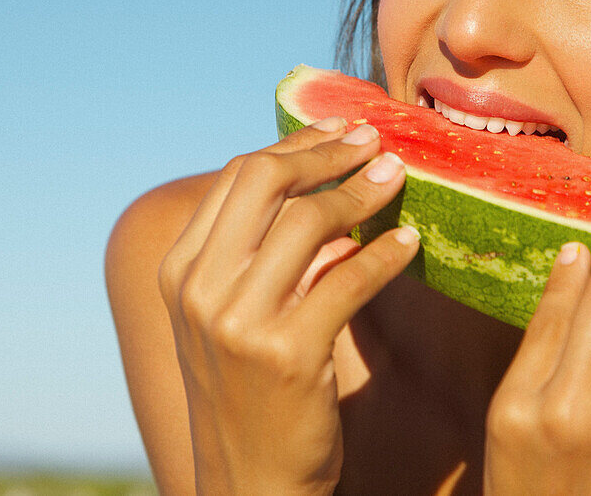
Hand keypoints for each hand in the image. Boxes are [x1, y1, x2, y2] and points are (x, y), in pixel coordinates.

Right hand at [157, 117, 420, 494]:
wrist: (249, 486)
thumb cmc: (250, 395)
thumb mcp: (229, 319)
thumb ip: (258, 257)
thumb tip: (323, 191)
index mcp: (180, 272)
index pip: (237, 178)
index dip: (293, 145)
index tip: (338, 130)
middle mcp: (199, 290)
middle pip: (264, 181)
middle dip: (324, 152)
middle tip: (372, 141)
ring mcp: (238, 323)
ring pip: (308, 222)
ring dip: (362, 192)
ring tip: (397, 179)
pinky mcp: (287, 356)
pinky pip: (347, 281)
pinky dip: (386, 254)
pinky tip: (410, 242)